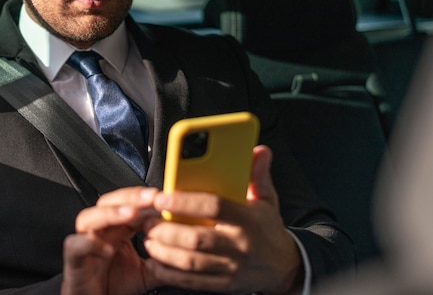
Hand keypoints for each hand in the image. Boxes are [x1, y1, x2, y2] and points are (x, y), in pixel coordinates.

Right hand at [61, 187, 162, 294]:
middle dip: (130, 197)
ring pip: (89, 217)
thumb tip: (188, 251)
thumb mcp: (147, 273)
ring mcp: (85, 243)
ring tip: (131, 213)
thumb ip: (163, 259)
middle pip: (108, 202)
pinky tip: (106, 248)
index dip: (145, 199)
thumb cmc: (115, 286)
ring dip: (110, 213)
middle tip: (152, 197)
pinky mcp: (73, 260)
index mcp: (117, 229)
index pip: (129, 204)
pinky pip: (76, 245)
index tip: (166, 198)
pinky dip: (89, 243)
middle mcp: (100, 231)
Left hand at [144, 145, 303, 294]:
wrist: (285, 268)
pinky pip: (192, 282)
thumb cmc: (267, 228)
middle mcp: (239, 245)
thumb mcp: (266, 199)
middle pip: (197, 238)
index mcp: (247, 220)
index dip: (185, 202)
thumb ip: (257, 174)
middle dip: (167, 229)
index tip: (162, 197)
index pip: (213, 207)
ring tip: (148, 238)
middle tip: (148, 220)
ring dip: (164, 251)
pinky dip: (170, 274)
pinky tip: (156, 263)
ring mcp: (232, 268)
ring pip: (191, 262)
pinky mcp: (225, 285)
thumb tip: (259, 150)